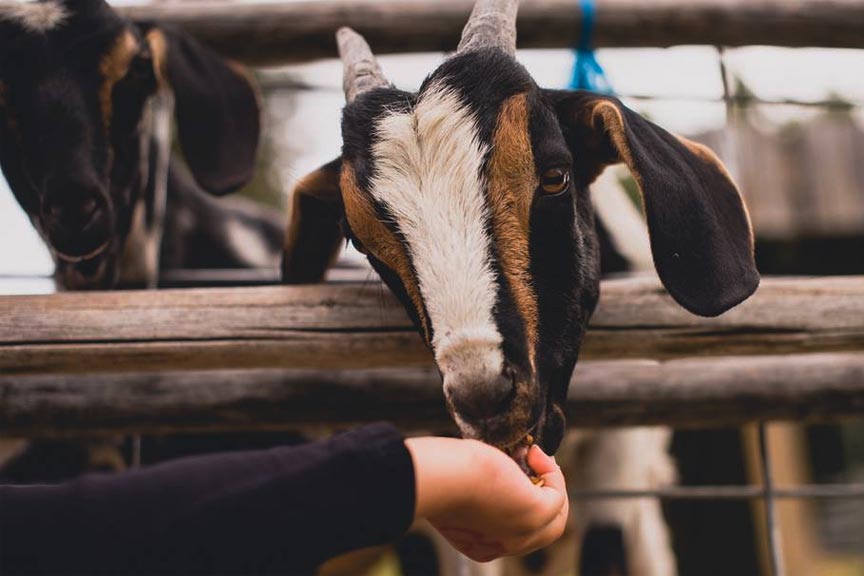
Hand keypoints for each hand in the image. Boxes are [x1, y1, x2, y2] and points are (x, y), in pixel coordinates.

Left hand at [405, 437, 567, 562]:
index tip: (516, 470)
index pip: (514, 529)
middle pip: (541, 530)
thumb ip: (476, 493)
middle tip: (536, 466)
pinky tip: (535, 454)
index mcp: (479, 545)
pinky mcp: (534, 514)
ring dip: (552, 486)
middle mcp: (502, 546)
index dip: (521, 498)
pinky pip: (557, 497)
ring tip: (537, 458)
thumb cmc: (438, 475)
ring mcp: (520, 534)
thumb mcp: (459, 489)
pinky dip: (552, 474)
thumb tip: (495, 475)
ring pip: (554, 519)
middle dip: (545, 497)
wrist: (438, 477)